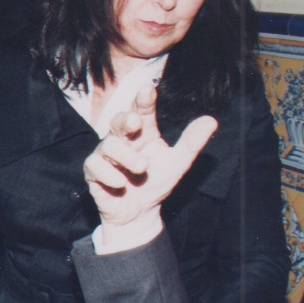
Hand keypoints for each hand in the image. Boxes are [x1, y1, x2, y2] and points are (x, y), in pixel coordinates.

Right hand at [82, 85, 217, 226]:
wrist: (139, 213)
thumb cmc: (155, 183)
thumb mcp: (178, 163)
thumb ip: (191, 142)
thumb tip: (210, 120)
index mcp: (143, 133)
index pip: (142, 111)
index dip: (143, 100)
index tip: (148, 89)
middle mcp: (122, 140)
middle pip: (118, 121)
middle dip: (125, 120)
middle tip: (136, 122)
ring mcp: (105, 155)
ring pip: (108, 145)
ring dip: (125, 156)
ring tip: (141, 168)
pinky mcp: (93, 171)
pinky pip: (95, 165)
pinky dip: (109, 174)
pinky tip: (121, 183)